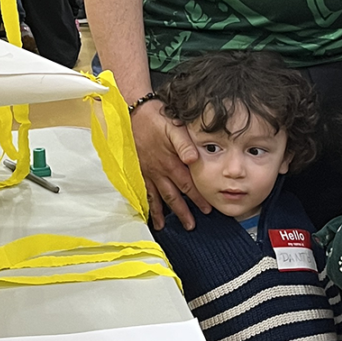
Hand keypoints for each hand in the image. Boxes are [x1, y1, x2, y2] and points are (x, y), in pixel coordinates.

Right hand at [132, 100, 210, 230]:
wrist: (134, 113)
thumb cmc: (157, 119)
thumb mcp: (174, 126)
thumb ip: (185, 143)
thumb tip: (193, 160)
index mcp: (171, 162)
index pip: (188, 184)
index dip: (198, 198)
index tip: (207, 210)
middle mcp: (159, 171)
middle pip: (173, 195)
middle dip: (182, 211)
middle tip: (190, 226)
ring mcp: (147, 172)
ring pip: (156, 196)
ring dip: (162, 212)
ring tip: (163, 227)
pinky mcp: (138, 170)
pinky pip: (142, 191)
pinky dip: (145, 203)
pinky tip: (145, 212)